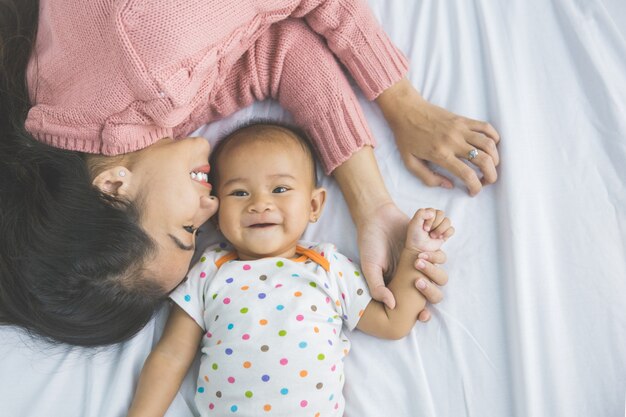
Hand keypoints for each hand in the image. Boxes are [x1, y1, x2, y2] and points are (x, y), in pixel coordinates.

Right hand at [356, 202, 449, 314]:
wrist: (375, 217)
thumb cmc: (370, 244)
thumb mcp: (369, 268)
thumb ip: (377, 287)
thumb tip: (392, 306)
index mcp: (403, 283)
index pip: (418, 303)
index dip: (423, 311)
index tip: (423, 314)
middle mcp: (416, 270)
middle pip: (436, 286)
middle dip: (431, 285)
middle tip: (417, 275)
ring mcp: (424, 254)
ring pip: (442, 263)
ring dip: (435, 260)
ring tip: (420, 252)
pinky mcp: (428, 237)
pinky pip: (444, 237)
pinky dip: (443, 233)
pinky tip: (429, 236)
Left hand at [376, 78, 500, 195]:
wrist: (405, 110)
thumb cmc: (406, 137)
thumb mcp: (410, 163)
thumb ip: (428, 178)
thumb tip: (449, 185)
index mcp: (441, 154)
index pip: (467, 174)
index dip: (475, 187)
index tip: (474, 191)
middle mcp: (454, 142)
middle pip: (484, 160)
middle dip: (491, 175)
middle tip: (487, 181)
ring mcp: (460, 129)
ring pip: (488, 144)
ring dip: (495, 158)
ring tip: (490, 166)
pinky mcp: (463, 119)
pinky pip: (486, 127)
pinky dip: (494, 137)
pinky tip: (492, 146)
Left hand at [406, 208, 453, 252]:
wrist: (418, 248)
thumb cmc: (415, 235)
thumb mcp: (414, 223)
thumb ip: (420, 214)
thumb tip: (432, 213)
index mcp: (426, 213)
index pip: (433, 211)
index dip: (430, 220)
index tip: (424, 228)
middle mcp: (434, 217)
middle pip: (441, 214)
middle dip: (435, 225)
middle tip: (428, 232)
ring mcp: (440, 225)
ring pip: (447, 221)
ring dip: (440, 229)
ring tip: (432, 236)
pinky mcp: (445, 232)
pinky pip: (451, 229)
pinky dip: (446, 233)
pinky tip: (440, 238)